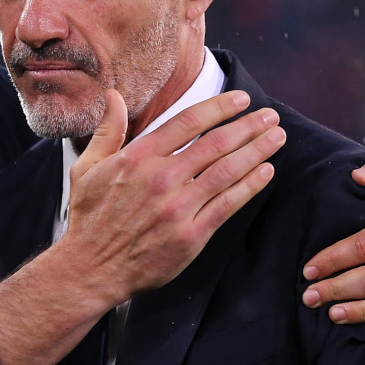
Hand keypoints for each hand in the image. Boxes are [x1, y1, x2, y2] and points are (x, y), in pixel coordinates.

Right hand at [0, 88, 283, 364]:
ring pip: (227, 171)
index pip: (187, 122)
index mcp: (138, 158)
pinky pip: (228, 204)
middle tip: (270, 116)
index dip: (219, 107)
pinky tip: (266, 172)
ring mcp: (178, 207)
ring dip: (257, 151)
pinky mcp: (191, 235)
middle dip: (248, 126)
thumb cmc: (89, 217)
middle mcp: (161, 178)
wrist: (91, 269)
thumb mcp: (87, 167)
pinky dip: (250, 186)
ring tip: (277, 137)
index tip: (241, 99)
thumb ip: (108, 130)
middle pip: (216, 144)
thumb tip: (115, 95)